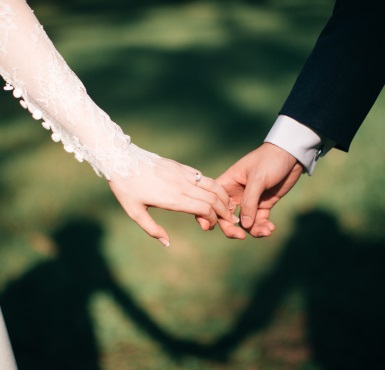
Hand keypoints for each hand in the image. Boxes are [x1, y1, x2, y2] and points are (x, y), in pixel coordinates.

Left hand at [108, 157, 237, 245]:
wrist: (121, 159)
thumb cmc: (126, 188)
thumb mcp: (134, 212)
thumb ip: (152, 229)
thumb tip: (167, 243)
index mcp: (172, 199)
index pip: (204, 208)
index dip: (212, 219)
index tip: (209, 226)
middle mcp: (181, 185)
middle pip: (213, 198)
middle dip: (224, 211)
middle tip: (228, 220)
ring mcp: (182, 174)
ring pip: (212, 185)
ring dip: (223, 197)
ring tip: (228, 206)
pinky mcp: (181, 166)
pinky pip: (202, 176)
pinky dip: (213, 186)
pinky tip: (214, 192)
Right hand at [215, 143, 303, 238]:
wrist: (292, 154)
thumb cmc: (270, 160)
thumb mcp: (258, 179)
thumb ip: (249, 202)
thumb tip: (244, 225)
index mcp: (227, 183)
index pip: (213, 202)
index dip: (210, 215)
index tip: (213, 227)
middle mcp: (235, 194)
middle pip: (227, 217)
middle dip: (232, 229)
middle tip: (241, 236)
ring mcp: (250, 200)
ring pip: (245, 222)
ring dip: (253, 230)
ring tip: (266, 231)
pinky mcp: (264, 204)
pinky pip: (259, 220)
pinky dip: (263, 226)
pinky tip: (270, 228)